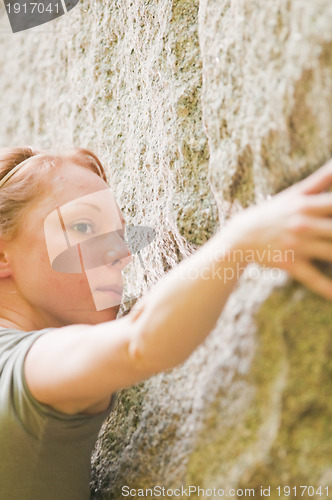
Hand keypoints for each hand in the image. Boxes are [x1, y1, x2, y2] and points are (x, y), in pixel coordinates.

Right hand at [228, 159, 331, 299]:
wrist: (242, 236)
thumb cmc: (274, 211)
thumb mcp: (295, 192)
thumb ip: (322, 177)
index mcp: (307, 205)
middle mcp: (303, 224)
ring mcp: (297, 245)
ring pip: (331, 253)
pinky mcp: (290, 264)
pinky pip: (313, 278)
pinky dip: (327, 289)